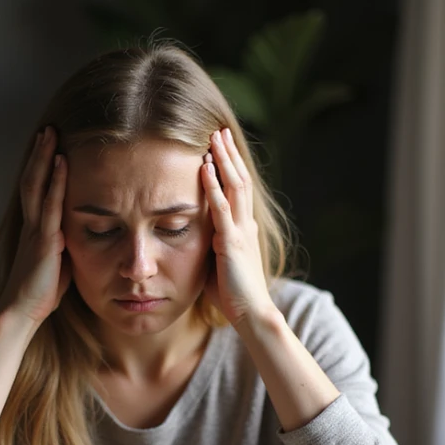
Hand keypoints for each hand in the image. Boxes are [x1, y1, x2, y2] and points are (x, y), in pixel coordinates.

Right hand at [0, 126, 71, 328]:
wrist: (22, 311)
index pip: (36, 191)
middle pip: (32, 180)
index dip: (41, 169)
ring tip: (49, 134)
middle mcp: (31, 224)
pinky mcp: (43, 239)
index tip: (48, 148)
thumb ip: (65, 246)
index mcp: (35, 230)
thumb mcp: (58, 264)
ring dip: (44, 158)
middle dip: (39, 154)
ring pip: (37, 185)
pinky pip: (50, 204)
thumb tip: (78, 237)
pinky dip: (55, 181)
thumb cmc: (41, 292)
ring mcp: (36, 230)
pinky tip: (61, 162)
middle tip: (47, 129)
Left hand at [200, 128, 275, 330]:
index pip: (238, 190)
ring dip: (223, 161)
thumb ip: (209, 244)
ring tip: (214, 139)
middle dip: (229, 154)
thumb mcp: (217, 263)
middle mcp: (245, 225)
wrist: (251, 313)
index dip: (230, 167)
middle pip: (240, 180)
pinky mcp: (232, 243)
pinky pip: (222, 209)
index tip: (220, 148)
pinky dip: (213, 187)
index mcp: (243, 229)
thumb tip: (192, 235)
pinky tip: (206, 169)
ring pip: (235, 187)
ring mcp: (241, 232)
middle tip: (219, 131)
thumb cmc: (232, 295)